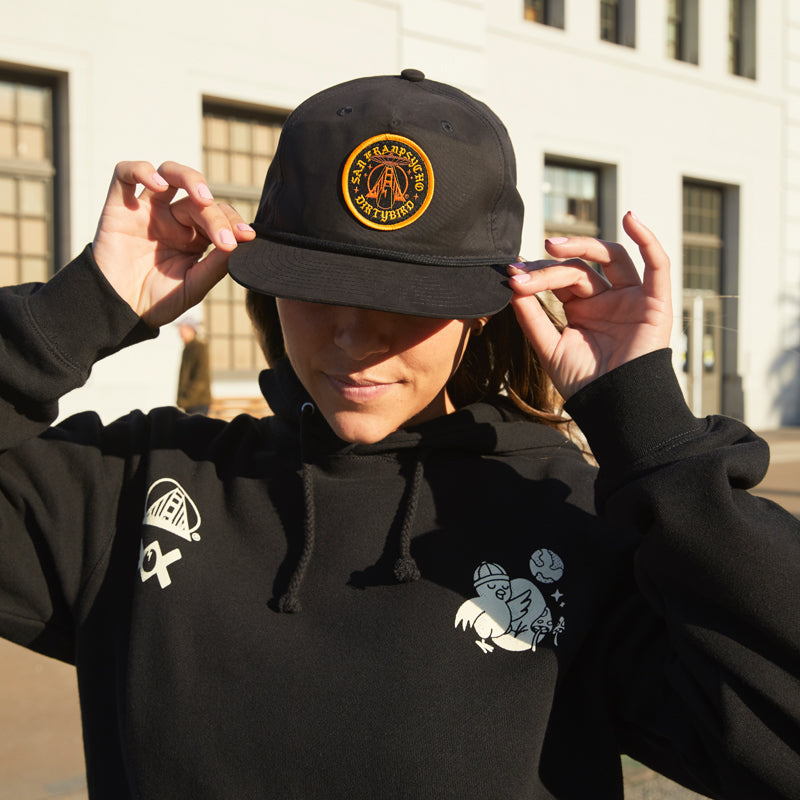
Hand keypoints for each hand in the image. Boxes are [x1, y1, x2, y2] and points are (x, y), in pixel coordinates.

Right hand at [91, 161, 255, 327]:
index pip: (218, 215)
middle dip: (215, 216)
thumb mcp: (194, 286)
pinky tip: (159, 186)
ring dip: (189, 178)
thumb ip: (216, 265)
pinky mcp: (119, 207)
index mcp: (194, 236)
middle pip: (198, 200)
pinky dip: (141, 170)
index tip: (247, 237)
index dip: (233, 222)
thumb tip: (241, 242)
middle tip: (224, 240)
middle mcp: (172, 218)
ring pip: (169, 173)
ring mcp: (147, 210)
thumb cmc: (158, 301)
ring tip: (203, 198)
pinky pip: (125, 174)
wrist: (121, 311)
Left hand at [508, 212, 671, 399]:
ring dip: (584, 244)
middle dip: (551, 266)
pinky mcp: (655, 303)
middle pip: (580, 268)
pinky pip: (658, 265)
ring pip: (612, 258)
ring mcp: (631, 298)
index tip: (511, 274)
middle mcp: (607, 299)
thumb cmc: (584, 383)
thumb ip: (532, 317)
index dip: (537, 273)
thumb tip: (511, 284)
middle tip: (526, 268)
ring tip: (553, 245)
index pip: (560, 278)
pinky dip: (648, 239)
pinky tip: (632, 218)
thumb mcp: (549, 347)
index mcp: (582, 308)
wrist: (613, 408)